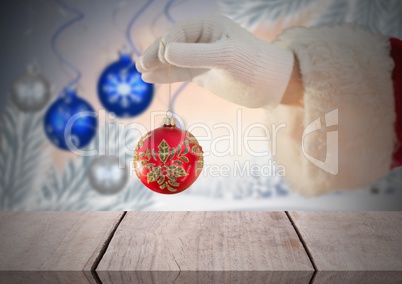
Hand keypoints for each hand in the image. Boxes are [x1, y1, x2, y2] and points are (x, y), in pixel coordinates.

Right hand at [136, 15, 293, 107]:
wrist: (270, 85)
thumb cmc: (253, 66)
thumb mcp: (225, 58)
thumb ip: (195, 55)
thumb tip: (165, 52)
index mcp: (208, 27)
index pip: (178, 33)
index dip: (165, 45)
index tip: (157, 60)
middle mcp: (202, 40)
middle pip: (171, 45)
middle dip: (156, 54)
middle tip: (140, 66)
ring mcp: (200, 57)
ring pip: (173, 59)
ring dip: (157, 65)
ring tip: (141, 72)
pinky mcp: (201, 73)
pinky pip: (179, 72)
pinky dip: (165, 75)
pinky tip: (150, 78)